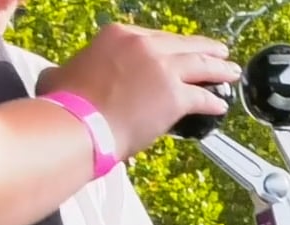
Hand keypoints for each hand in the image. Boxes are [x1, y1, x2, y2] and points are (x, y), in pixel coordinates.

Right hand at [42, 24, 238, 159]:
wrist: (79, 124)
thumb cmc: (66, 104)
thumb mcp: (61, 74)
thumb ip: (68, 71)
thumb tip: (58, 76)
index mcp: (118, 35)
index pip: (154, 37)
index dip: (171, 47)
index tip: (180, 51)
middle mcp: (144, 45)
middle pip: (183, 45)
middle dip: (205, 49)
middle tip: (219, 52)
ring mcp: (163, 68)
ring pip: (200, 65)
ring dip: (219, 69)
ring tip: (231, 72)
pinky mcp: (176, 95)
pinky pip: (202, 96)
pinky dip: (213, 101)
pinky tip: (221, 105)